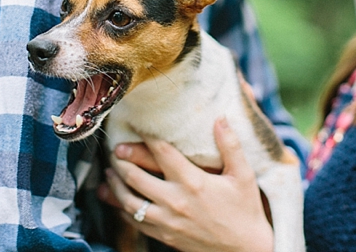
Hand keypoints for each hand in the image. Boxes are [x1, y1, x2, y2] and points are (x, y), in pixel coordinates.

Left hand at [104, 117, 273, 251]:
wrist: (246, 249)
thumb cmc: (245, 210)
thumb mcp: (243, 175)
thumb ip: (230, 145)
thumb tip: (220, 118)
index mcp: (193, 182)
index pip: (162, 152)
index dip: (147, 136)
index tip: (137, 123)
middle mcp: (176, 201)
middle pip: (136, 175)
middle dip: (122, 160)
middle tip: (115, 149)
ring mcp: (167, 220)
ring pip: (129, 201)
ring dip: (116, 184)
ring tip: (110, 171)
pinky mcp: (164, 235)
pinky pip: (135, 221)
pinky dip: (121, 208)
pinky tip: (118, 198)